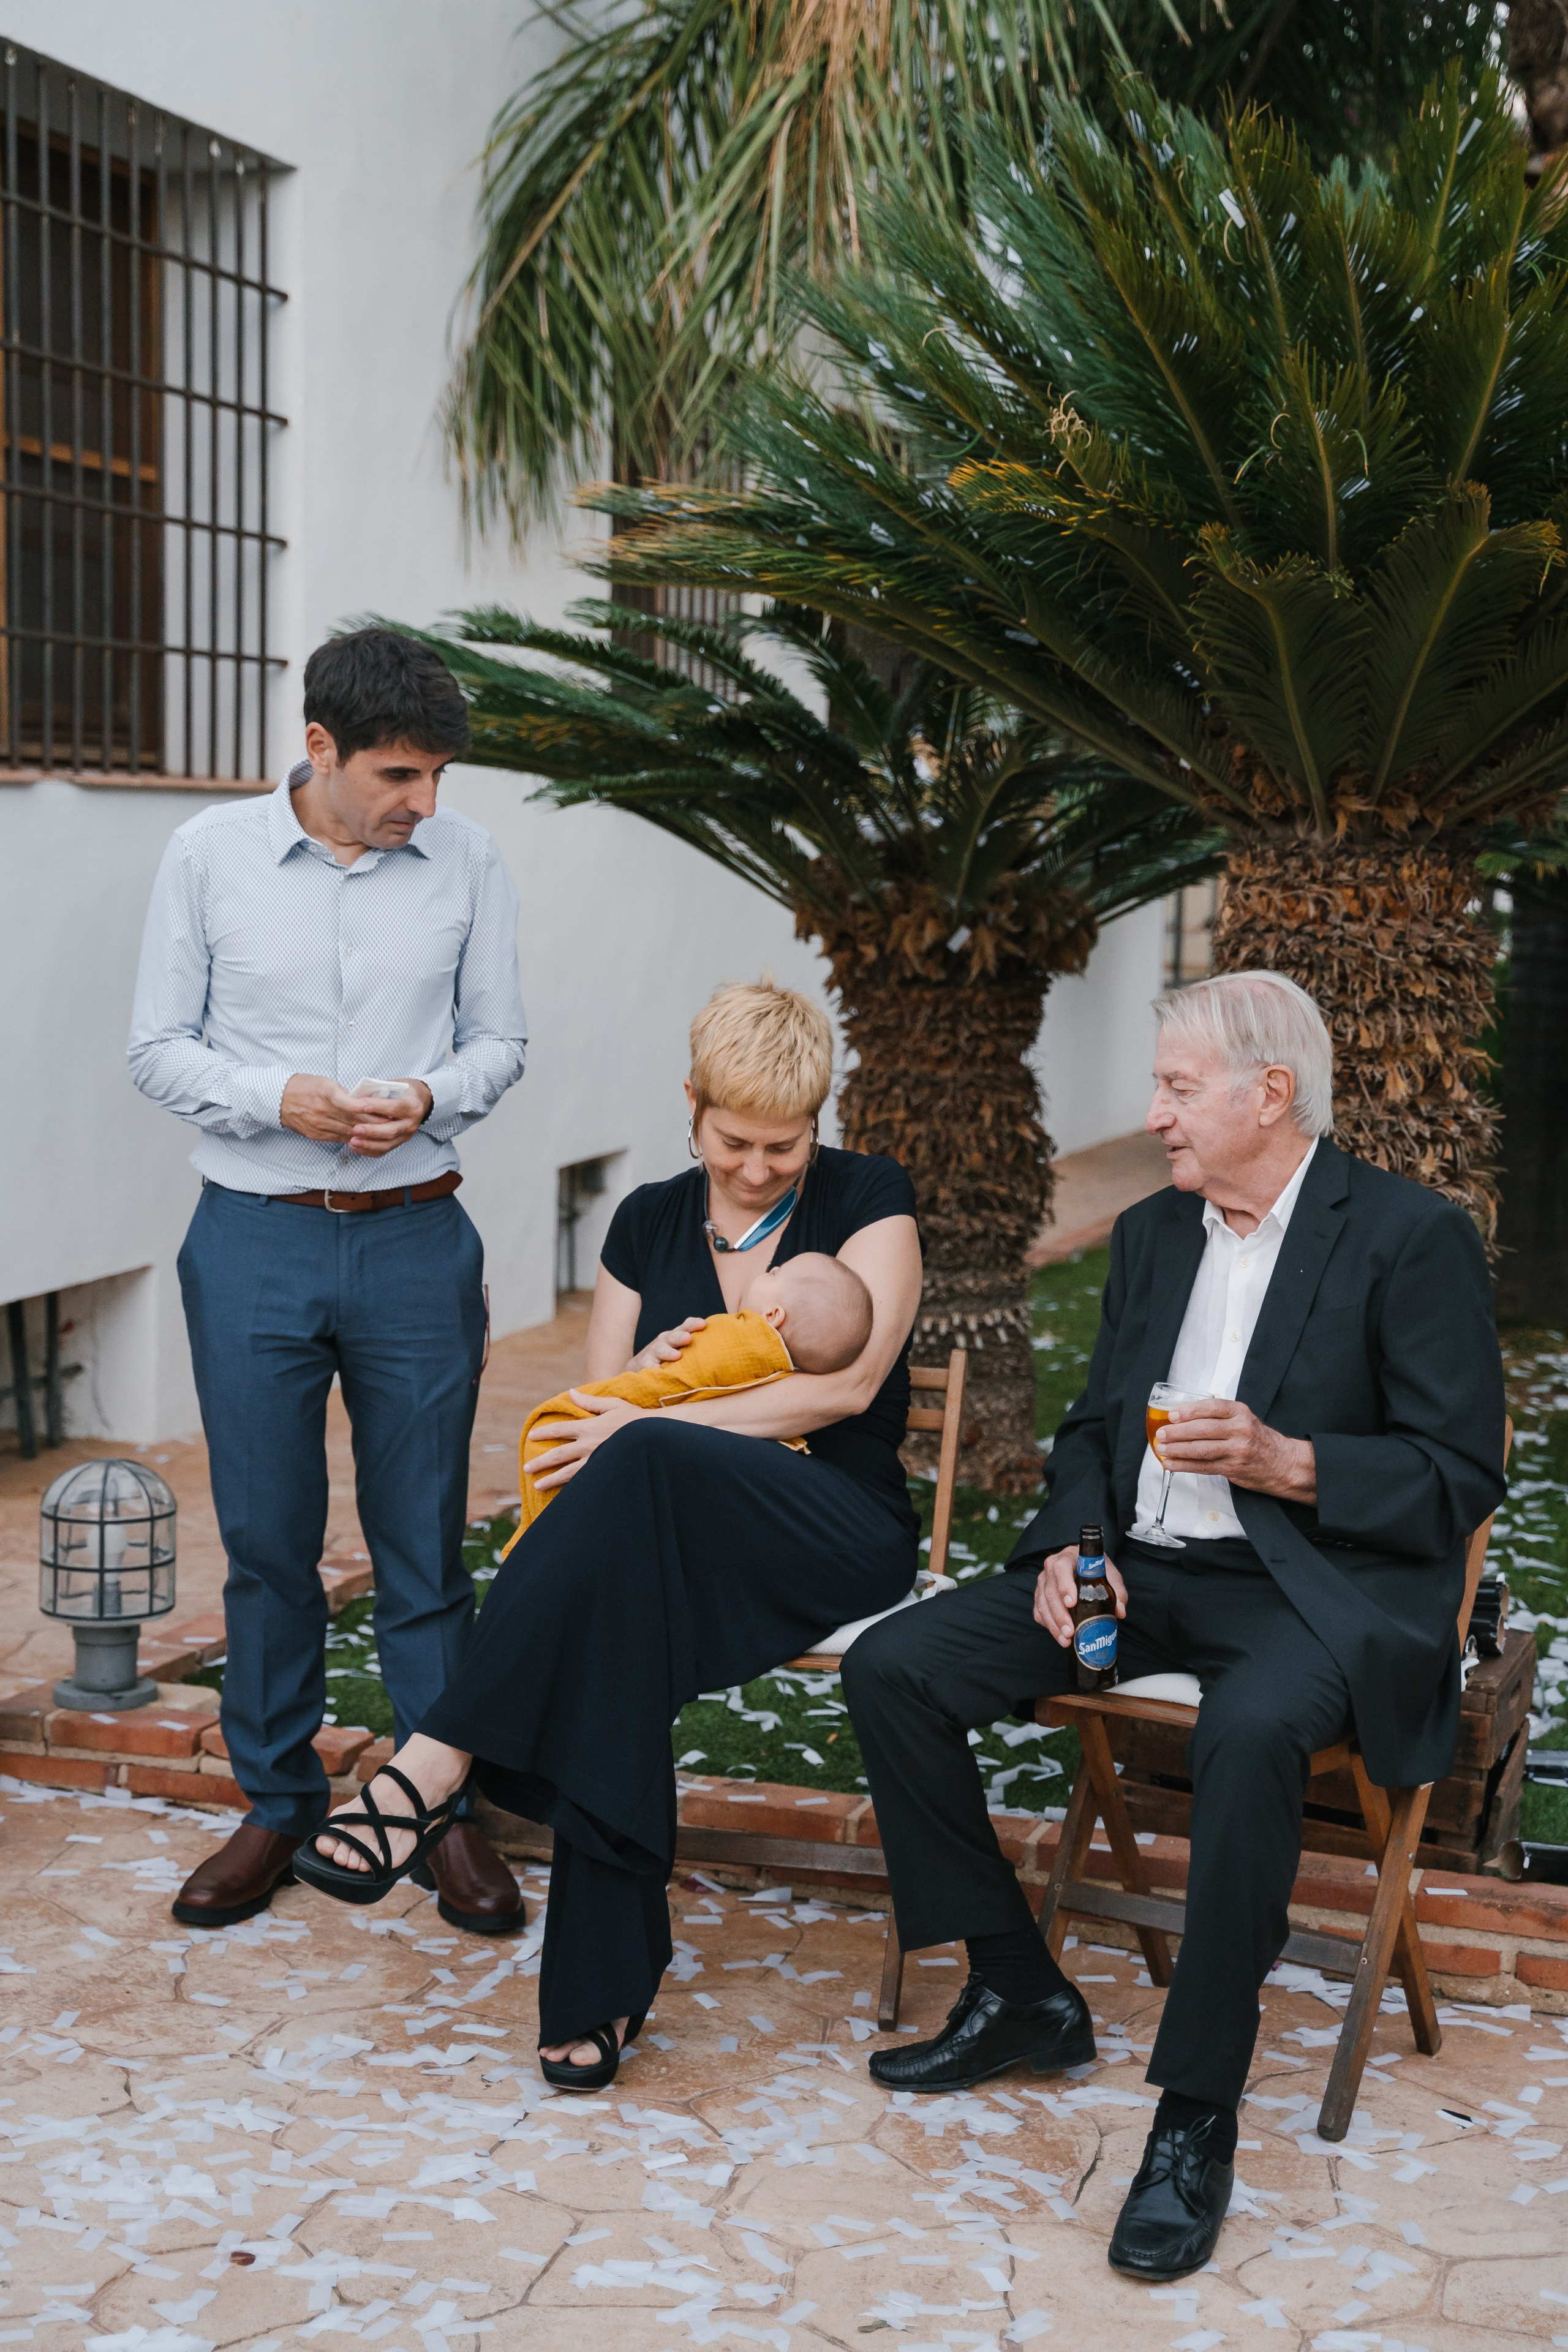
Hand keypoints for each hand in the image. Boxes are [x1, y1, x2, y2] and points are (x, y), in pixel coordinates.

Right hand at [281, 1076, 433, 1155]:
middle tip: (392, 1120)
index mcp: (325, 1094)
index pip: (350, 1104)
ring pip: (349, 1131)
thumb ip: (343, 1093)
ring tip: (384, 1130)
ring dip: (367, 1132)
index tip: (383, 1109)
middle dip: (374, 1122)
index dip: (367, 1108)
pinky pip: (340, 1138)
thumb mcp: (324, 1082)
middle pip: (353, 1120)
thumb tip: (362, 1102)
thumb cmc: (303, 1086)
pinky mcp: (317, 1135)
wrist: (277, 1100)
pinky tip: (365, 1137)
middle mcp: (322, 1111)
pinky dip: (354, 1137)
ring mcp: (319, 1125)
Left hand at [344, 1081, 432, 1157]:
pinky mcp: (399, 1143)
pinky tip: (355, 1146)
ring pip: (387, 1144)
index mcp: (412, 1106)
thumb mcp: (393, 1086)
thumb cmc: (400, 1091)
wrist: (416, 1102)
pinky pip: (383, 1151)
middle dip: (372, 1131)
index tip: (360, 1104)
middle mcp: (411, 1123)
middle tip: (355, 1129)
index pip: (395, 1107)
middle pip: (391, 1130)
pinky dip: (368, 1150)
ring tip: (352, 1141)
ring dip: (368, 1144)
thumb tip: (357, 1097)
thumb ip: (379, 1092)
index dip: (377, 1106)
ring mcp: (406, 1135)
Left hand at [529, 1392, 646, 1488]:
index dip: (544, 1433)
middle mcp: (589, 1445)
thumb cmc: (635, 1418)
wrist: (655, 1437)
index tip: (532, 1436)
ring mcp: (596, 1460)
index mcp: (589, 1426)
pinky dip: (571, 1488)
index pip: (560, 1429)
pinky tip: (562, 1494)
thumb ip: (590, 1401)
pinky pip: (584, 1481)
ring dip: (551, 1479)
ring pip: (568, 1472)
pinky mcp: (604, 1472)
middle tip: (527, 1467)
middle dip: (541, 1461)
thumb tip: (571, 1393)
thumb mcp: (613, 1405)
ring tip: (537, 1485)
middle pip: (558, 1454)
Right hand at [628, 1316, 705, 1372]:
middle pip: (673, 1336)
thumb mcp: (682, 1346)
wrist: (642, 1365)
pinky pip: (648, 1367)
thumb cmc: (670, 1355)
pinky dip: (652, 1368)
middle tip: (688, 1338)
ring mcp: (653, 1352)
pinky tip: (657, 1371)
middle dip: (681, 1336)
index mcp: (677, 1335)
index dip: (693, 1324)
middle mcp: (665, 1341)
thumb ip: (698, 1343)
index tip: (703, 1324)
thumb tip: (727, 1344)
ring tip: (676, 1356)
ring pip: (660, 1350)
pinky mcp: (644, 1365)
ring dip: (668, 1352)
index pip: (686, 1326)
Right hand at [1033, 1545, 1126, 1645]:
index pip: (1061, 1569)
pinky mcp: (1040, 1595)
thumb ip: (1117, 1591)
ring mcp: (1043, 1582)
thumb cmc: (1097, 1570)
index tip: (1072, 1603)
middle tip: (1070, 1631)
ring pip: (1042, 1604)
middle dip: (1059, 1614)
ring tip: (1066, 1639)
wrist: (1086, 1567)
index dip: (1064, 1586)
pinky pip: (1039, 1612)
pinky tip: (1060, 1636)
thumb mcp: (1111, 1576)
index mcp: (1068, 1558)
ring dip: (1053, 1624)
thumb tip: (1119, 1611)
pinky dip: (1048, 1626)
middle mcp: (1051, 1568)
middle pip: (1050, 1591)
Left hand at [1155, 1397, 1315, 1503]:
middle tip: (1161, 1433)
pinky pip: (1204, 1466)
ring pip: (1201, 1449)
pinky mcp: (1233, 1468)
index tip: (1172, 1414)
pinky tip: (1171, 1464)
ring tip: (1162, 1449)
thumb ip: (1219, 1417)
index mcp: (1240, 1413)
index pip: (1211, 1408)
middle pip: (1203, 1429)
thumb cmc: (1259, 1440)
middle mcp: (1240, 1429)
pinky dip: (1184, 1466)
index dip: (1189, 1411)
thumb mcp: (1244, 1419)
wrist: (1284, 1464)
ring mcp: (1237, 1450)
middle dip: (1178, 1432)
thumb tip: (1183, 1417)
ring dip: (1177, 1450)